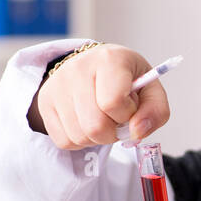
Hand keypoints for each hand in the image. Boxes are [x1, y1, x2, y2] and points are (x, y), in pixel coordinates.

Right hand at [29, 43, 169, 148]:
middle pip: (95, 126)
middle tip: (116, 119)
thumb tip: (137, 132)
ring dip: (96, 138)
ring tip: (101, 118)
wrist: (94, 66)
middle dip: (112, 133)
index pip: (113, 102)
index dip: (127, 115)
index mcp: (109, 60)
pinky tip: (86, 122)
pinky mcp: (45, 102)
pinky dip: (80, 140)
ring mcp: (57, 86)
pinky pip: (65, 141)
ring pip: (79, 137)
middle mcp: (77, 69)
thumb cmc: (125, 80)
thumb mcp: (150, 89)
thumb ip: (155, 112)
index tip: (129, 107)